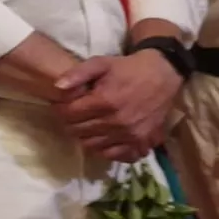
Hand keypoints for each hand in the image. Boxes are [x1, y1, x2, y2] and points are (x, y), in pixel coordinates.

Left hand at [52, 53, 183, 161]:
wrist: (161, 75)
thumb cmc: (127, 68)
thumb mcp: (101, 63)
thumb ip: (77, 74)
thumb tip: (57, 87)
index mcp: (104, 101)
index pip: (70, 115)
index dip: (60, 110)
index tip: (61, 105)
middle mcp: (116, 122)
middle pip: (79, 132)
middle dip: (70, 123)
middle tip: (73, 116)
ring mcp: (130, 135)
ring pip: (93, 146)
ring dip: (85, 137)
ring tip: (86, 125)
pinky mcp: (141, 142)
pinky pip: (116, 155)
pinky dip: (106, 150)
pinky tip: (103, 139)